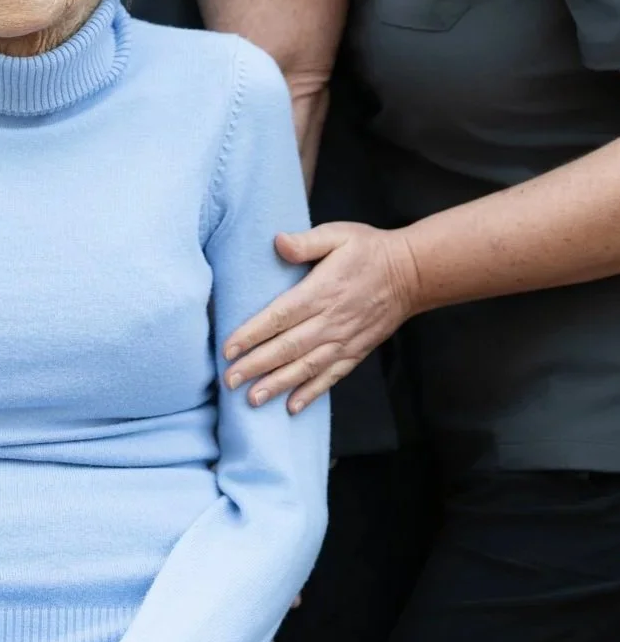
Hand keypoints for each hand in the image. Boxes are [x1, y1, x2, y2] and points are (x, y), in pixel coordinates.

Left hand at [223, 222, 420, 412]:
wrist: (412, 273)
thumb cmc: (369, 250)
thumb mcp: (337, 234)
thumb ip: (306, 242)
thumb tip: (278, 242)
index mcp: (321, 292)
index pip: (279, 316)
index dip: (252, 334)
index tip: (228, 349)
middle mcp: (331, 321)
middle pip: (287, 348)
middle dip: (256, 366)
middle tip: (229, 381)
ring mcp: (345, 340)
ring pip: (306, 367)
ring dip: (278, 385)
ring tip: (253, 400)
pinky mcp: (356, 351)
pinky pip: (332, 377)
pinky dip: (312, 393)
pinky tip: (293, 407)